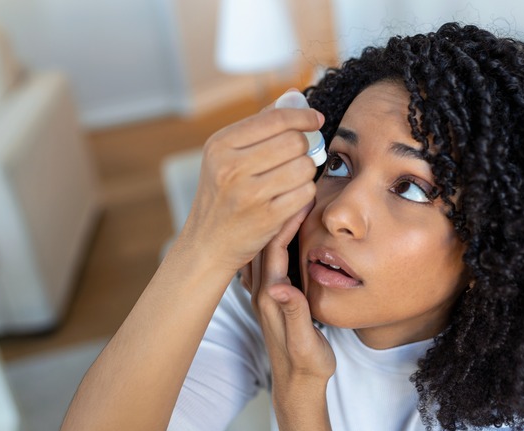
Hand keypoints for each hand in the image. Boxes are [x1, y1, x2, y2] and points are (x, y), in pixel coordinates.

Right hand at [176, 96, 321, 270]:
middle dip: (304, 147)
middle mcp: (231, 167)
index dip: (303, 116)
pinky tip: (292, 195)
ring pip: (304, 166)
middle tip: (299, 155)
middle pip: (294, 142)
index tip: (316, 120)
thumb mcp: (227, 155)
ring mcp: (249, 194)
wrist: (208, 243)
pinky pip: (305, 193)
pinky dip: (305, 193)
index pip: (275, 119)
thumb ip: (260, 124)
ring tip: (293, 177)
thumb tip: (295, 96)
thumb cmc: (223, 194)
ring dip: (306, 171)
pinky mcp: (267, 218)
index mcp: (220, 144)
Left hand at [248, 203, 335, 383]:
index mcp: (272, 297)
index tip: (300, 195)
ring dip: (275, 222)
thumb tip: (281, 288)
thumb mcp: (304, 342)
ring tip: (285, 198)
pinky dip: (276, 239)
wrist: (296, 384)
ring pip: (264, 248)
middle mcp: (264, 291)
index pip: (274, 249)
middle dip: (277, 211)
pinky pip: (269, 259)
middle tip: (290, 186)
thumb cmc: (306, 364)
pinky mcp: (272, 297)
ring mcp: (266, 293)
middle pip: (265, 242)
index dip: (286, 220)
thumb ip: (294, 314)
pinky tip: (282, 229)